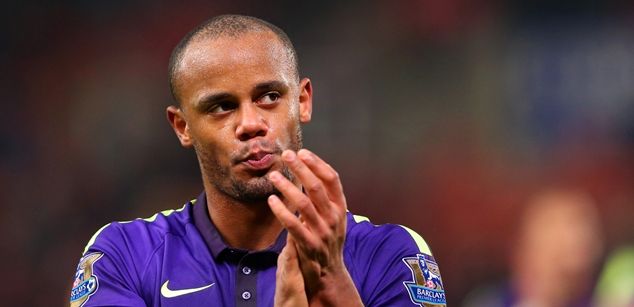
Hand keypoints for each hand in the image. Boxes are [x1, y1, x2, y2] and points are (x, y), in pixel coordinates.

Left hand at [268, 149, 362, 305]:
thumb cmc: (327, 240)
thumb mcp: (333, 217)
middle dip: (300, 168)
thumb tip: (308, 172)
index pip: (332, 179)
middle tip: (286, 155)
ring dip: (287, 187)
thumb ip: (324, 198)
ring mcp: (323, 232)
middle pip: (317, 187)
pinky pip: (293, 225)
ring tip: (274, 176)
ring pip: (304, 203)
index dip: (317, 163)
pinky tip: (271, 200)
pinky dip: (281, 210)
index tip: (303, 152)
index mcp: (340, 207)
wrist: (330, 273)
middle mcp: (334, 217)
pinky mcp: (310, 245)